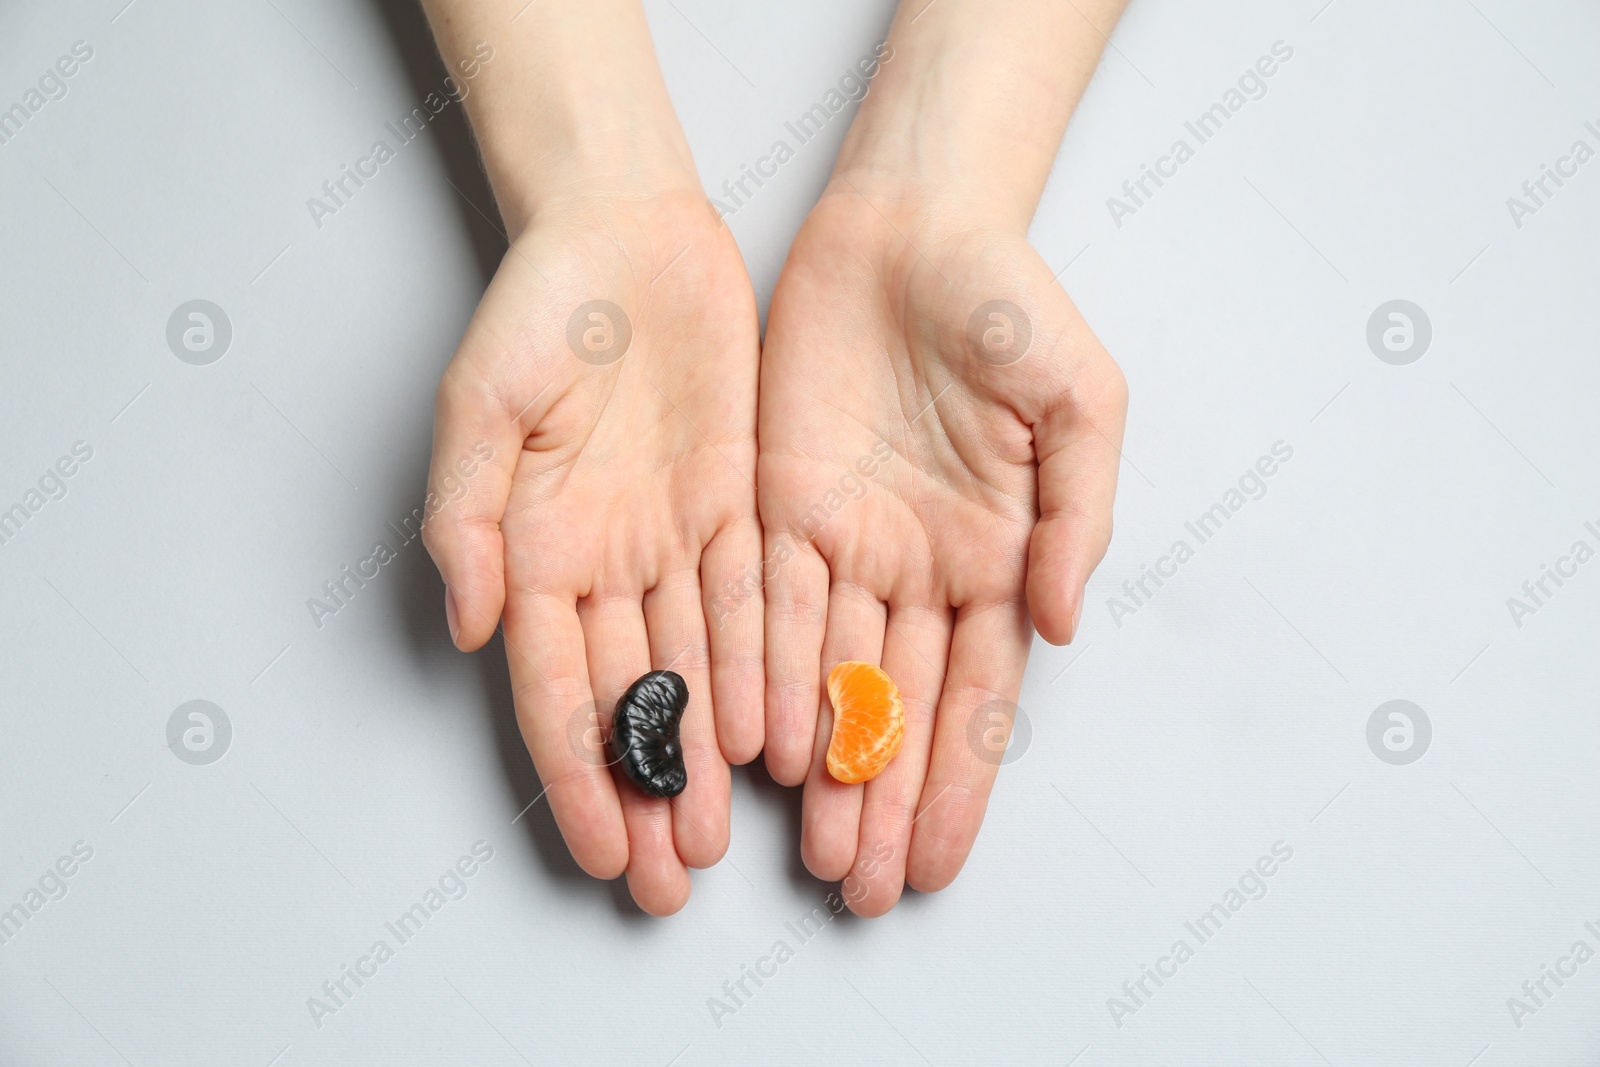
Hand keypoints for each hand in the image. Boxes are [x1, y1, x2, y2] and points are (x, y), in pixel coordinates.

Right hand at [424, 189, 762, 915]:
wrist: (624, 235)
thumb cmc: (538, 310)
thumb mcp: (478, 405)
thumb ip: (467, 518)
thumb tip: (472, 627)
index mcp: (533, 551)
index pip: (554, 690)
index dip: (576, 776)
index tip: (597, 853)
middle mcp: (604, 563)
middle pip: (629, 701)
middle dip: (647, 794)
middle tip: (667, 882)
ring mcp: (671, 540)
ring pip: (696, 670)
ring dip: (708, 756)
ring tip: (722, 838)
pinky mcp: (735, 508)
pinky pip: (753, 602)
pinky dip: (764, 669)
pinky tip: (777, 736)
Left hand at [758, 188, 1126, 914]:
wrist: (913, 224)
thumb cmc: (1010, 303)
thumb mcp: (1081, 404)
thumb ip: (1078, 517)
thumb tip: (1059, 627)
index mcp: (997, 556)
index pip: (976, 697)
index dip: (956, 784)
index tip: (936, 865)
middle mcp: (919, 568)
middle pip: (897, 710)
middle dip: (882, 805)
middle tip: (861, 890)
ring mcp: (848, 543)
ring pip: (828, 679)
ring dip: (823, 768)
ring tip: (813, 854)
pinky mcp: (778, 506)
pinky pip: (768, 607)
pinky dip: (763, 678)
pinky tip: (760, 749)